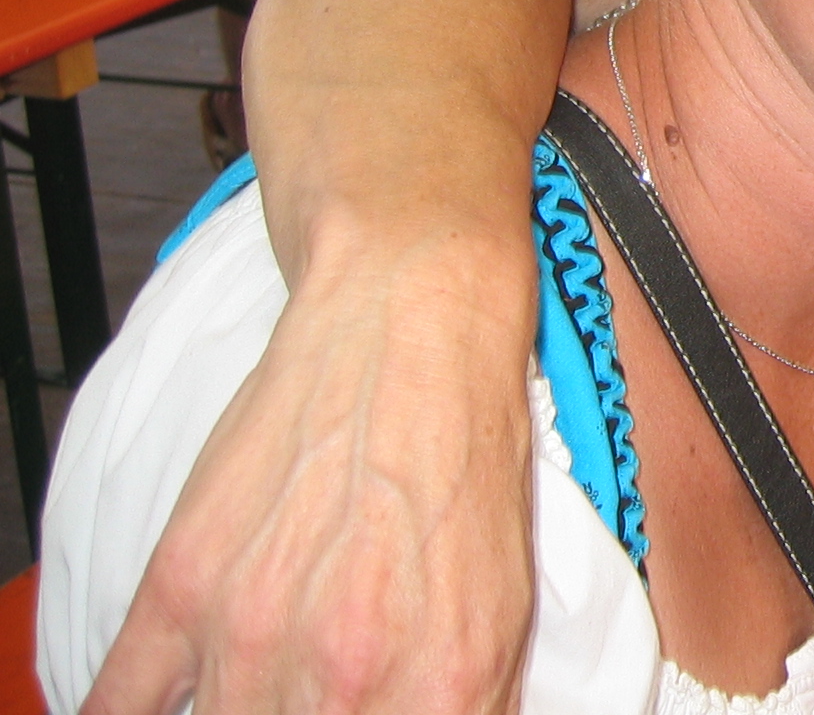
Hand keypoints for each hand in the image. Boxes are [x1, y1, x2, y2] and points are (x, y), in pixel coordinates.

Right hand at [85, 244, 536, 714]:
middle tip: (320, 699)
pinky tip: (178, 698)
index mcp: (444, 687)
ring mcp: (251, 634)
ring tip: (266, 687)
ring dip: (244, 714)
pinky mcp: (180, 585)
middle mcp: (345, 677)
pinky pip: (118, 708)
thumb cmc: (470, 452)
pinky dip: (140, 714)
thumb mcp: (507, 603)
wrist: (413, 324)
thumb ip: (470, 702)